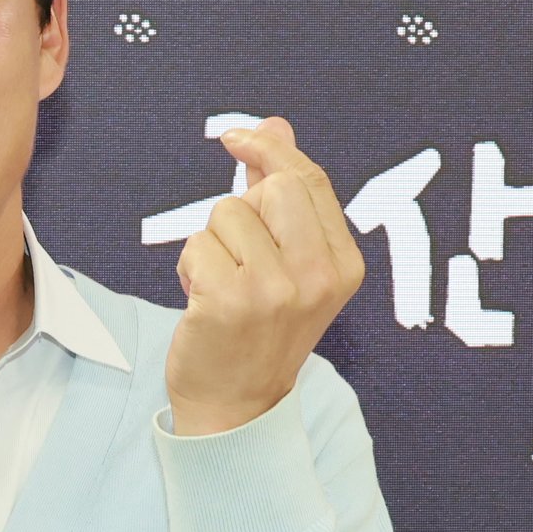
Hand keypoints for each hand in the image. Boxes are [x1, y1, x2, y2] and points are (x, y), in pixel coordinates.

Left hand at [165, 116, 367, 436]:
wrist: (235, 407)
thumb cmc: (256, 331)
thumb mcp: (287, 265)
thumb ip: (284, 194)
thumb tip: (274, 124)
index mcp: (343, 265)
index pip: (310, 181)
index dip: (271, 149)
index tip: (237, 136)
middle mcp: (318, 276)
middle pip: (273, 187)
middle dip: (241, 208)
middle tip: (234, 251)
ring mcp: (276, 289)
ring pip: (228, 214)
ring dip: (211, 244)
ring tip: (220, 286)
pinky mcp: (231, 300)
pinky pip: (197, 244)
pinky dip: (190, 268)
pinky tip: (202, 301)